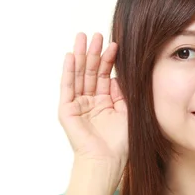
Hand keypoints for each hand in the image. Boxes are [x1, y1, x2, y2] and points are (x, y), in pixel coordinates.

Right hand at [58, 33, 128, 165]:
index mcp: (104, 102)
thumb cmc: (120, 143)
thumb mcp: (127, 112)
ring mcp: (77, 105)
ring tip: (82, 37)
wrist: (107, 161)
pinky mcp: (66, 110)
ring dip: (80, 56)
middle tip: (96, 34)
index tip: (115, 44)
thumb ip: (122, 93)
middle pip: (91, 71)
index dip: (109, 60)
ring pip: (79, 75)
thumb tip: (117, 76)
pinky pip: (67, 87)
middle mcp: (89, 101)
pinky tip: (70, 56)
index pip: (105, 75)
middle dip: (93, 52)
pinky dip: (68, 71)